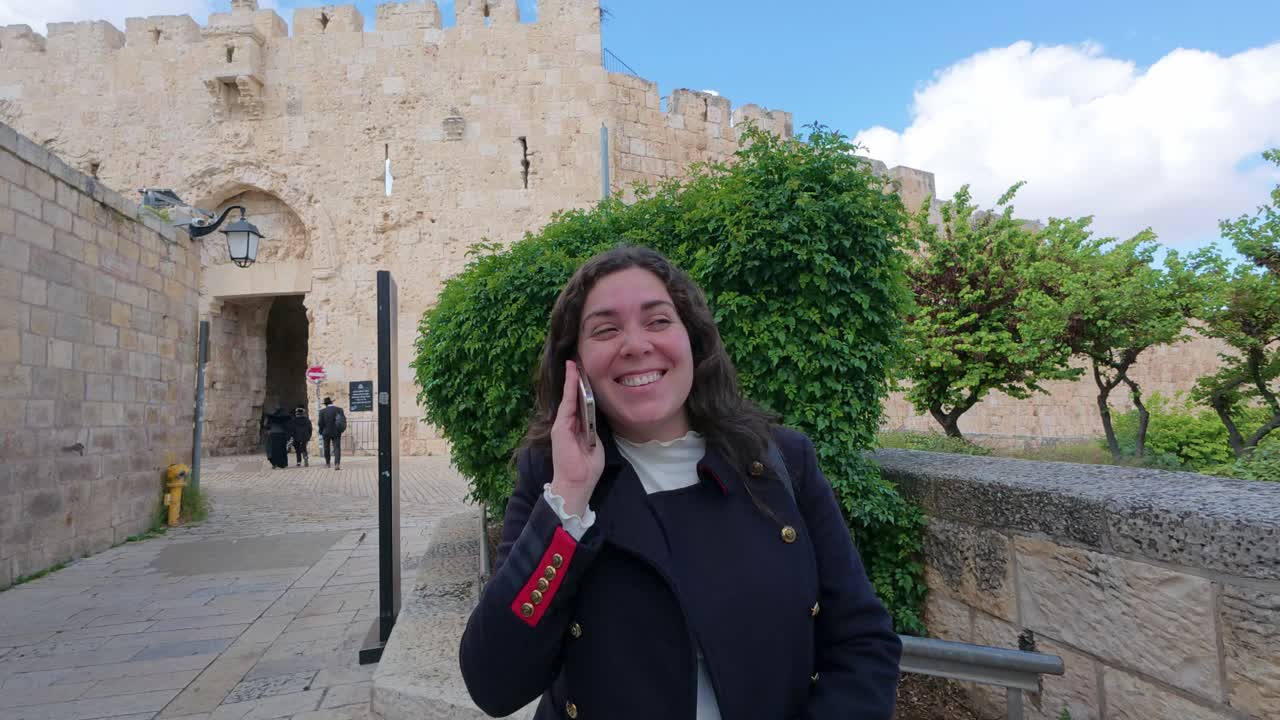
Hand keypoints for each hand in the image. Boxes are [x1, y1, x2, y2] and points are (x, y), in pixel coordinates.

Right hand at [548, 360, 604, 516]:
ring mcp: (561, 425)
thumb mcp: (594, 445)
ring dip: (571, 380)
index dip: (581, 389)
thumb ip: (592, 431)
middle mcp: (567, 425)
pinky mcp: (560, 427)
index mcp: (576, 429)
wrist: (577, 483)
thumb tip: (593, 419)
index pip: (579, 405)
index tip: (583, 374)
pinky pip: (567, 404)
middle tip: (576, 362)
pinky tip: (572, 375)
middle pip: (572, 398)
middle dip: (574, 380)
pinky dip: (570, 389)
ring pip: (568, 398)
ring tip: (574, 363)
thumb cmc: (587, 469)